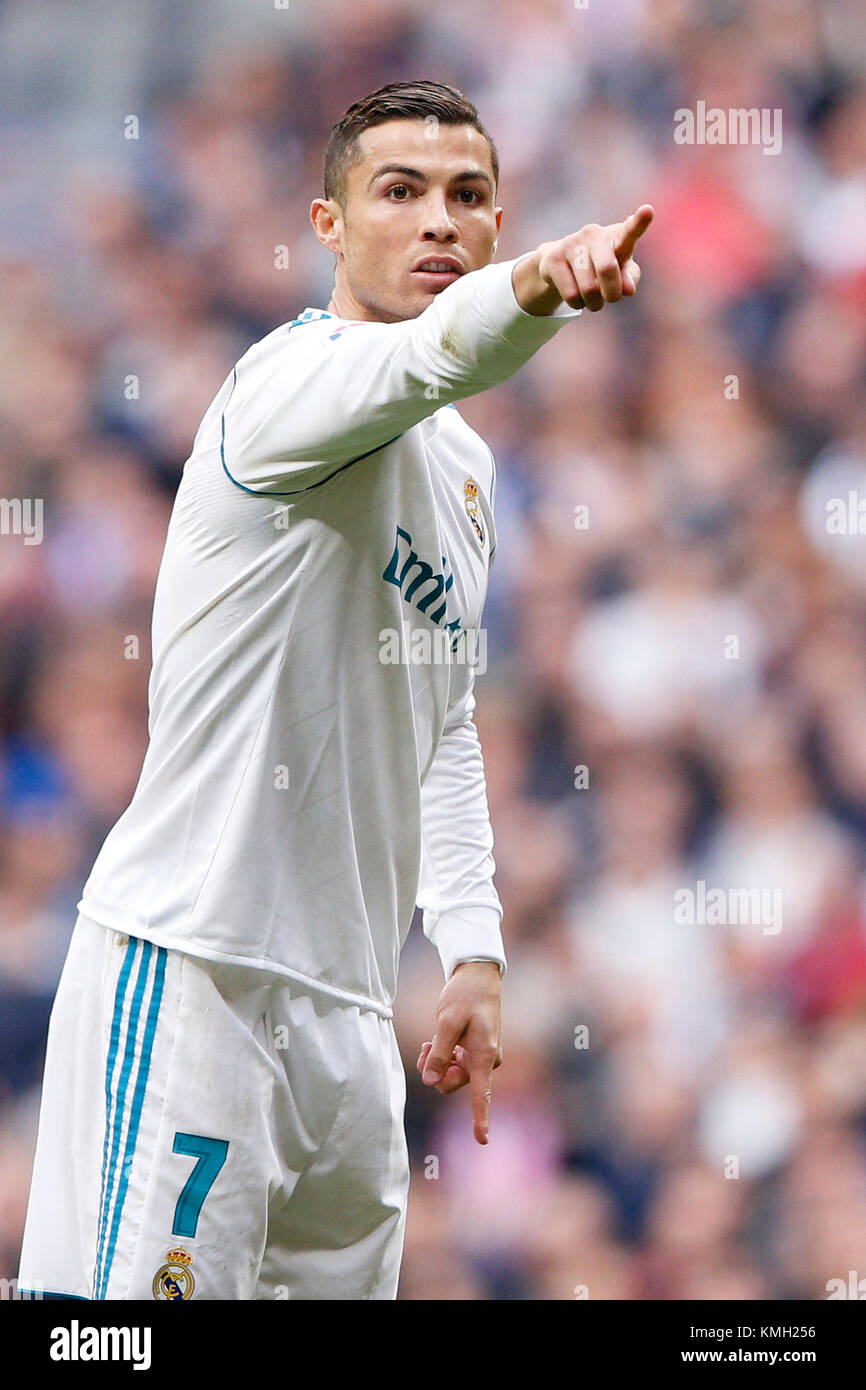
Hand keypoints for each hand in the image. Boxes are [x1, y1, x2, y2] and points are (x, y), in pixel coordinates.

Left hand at [417, 960, 501, 1144]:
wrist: (478, 976)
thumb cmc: (465, 996)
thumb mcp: (446, 1022)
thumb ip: (439, 1053)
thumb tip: (432, 1082)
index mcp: (484, 1055)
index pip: (482, 1093)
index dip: (480, 1118)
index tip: (482, 1140)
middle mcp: (486, 1060)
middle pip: (454, 1084)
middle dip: (436, 1072)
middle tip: (426, 1049)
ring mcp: (481, 1056)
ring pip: (452, 1076)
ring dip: (437, 1064)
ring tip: (430, 1042)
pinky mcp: (475, 1051)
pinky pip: (455, 1066)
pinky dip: (443, 1058)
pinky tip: (436, 1042)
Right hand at [513, 203, 653, 314]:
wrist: (562, 264)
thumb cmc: (601, 267)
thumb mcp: (621, 273)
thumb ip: (630, 279)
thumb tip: (628, 290)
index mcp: (616, 236)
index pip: (630, 231)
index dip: (639, 223)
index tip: (648, 210)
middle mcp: (594, 233)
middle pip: (607, 270)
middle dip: (612, 294)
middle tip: (611, 299)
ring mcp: (571, 243)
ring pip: (589, 289)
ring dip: (594, 303)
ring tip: (592, 299)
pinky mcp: (553, 258)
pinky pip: (571, 295)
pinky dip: (577, 304)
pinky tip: (576, 297)